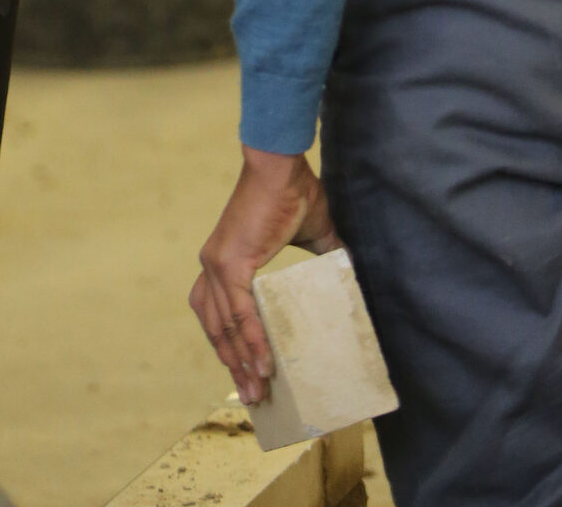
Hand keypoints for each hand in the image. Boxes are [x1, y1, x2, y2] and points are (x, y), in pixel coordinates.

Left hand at [190, 149, 341, 403]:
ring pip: (224, 327)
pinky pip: (238, 313)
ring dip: (240, 362)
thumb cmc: (293, 192)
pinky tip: (263, 364)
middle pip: (215, 328)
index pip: (218, 314)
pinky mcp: (230, 263)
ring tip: (258, 390)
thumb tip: (349, 272)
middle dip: (233, 364)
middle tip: (253, 396)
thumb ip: (324, 256)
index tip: (246, 376)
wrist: (281, 165)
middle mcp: (213, 265)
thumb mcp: (311, 234)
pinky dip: (249, 340)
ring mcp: (217, 264)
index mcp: (224, 260)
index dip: (230, 346)